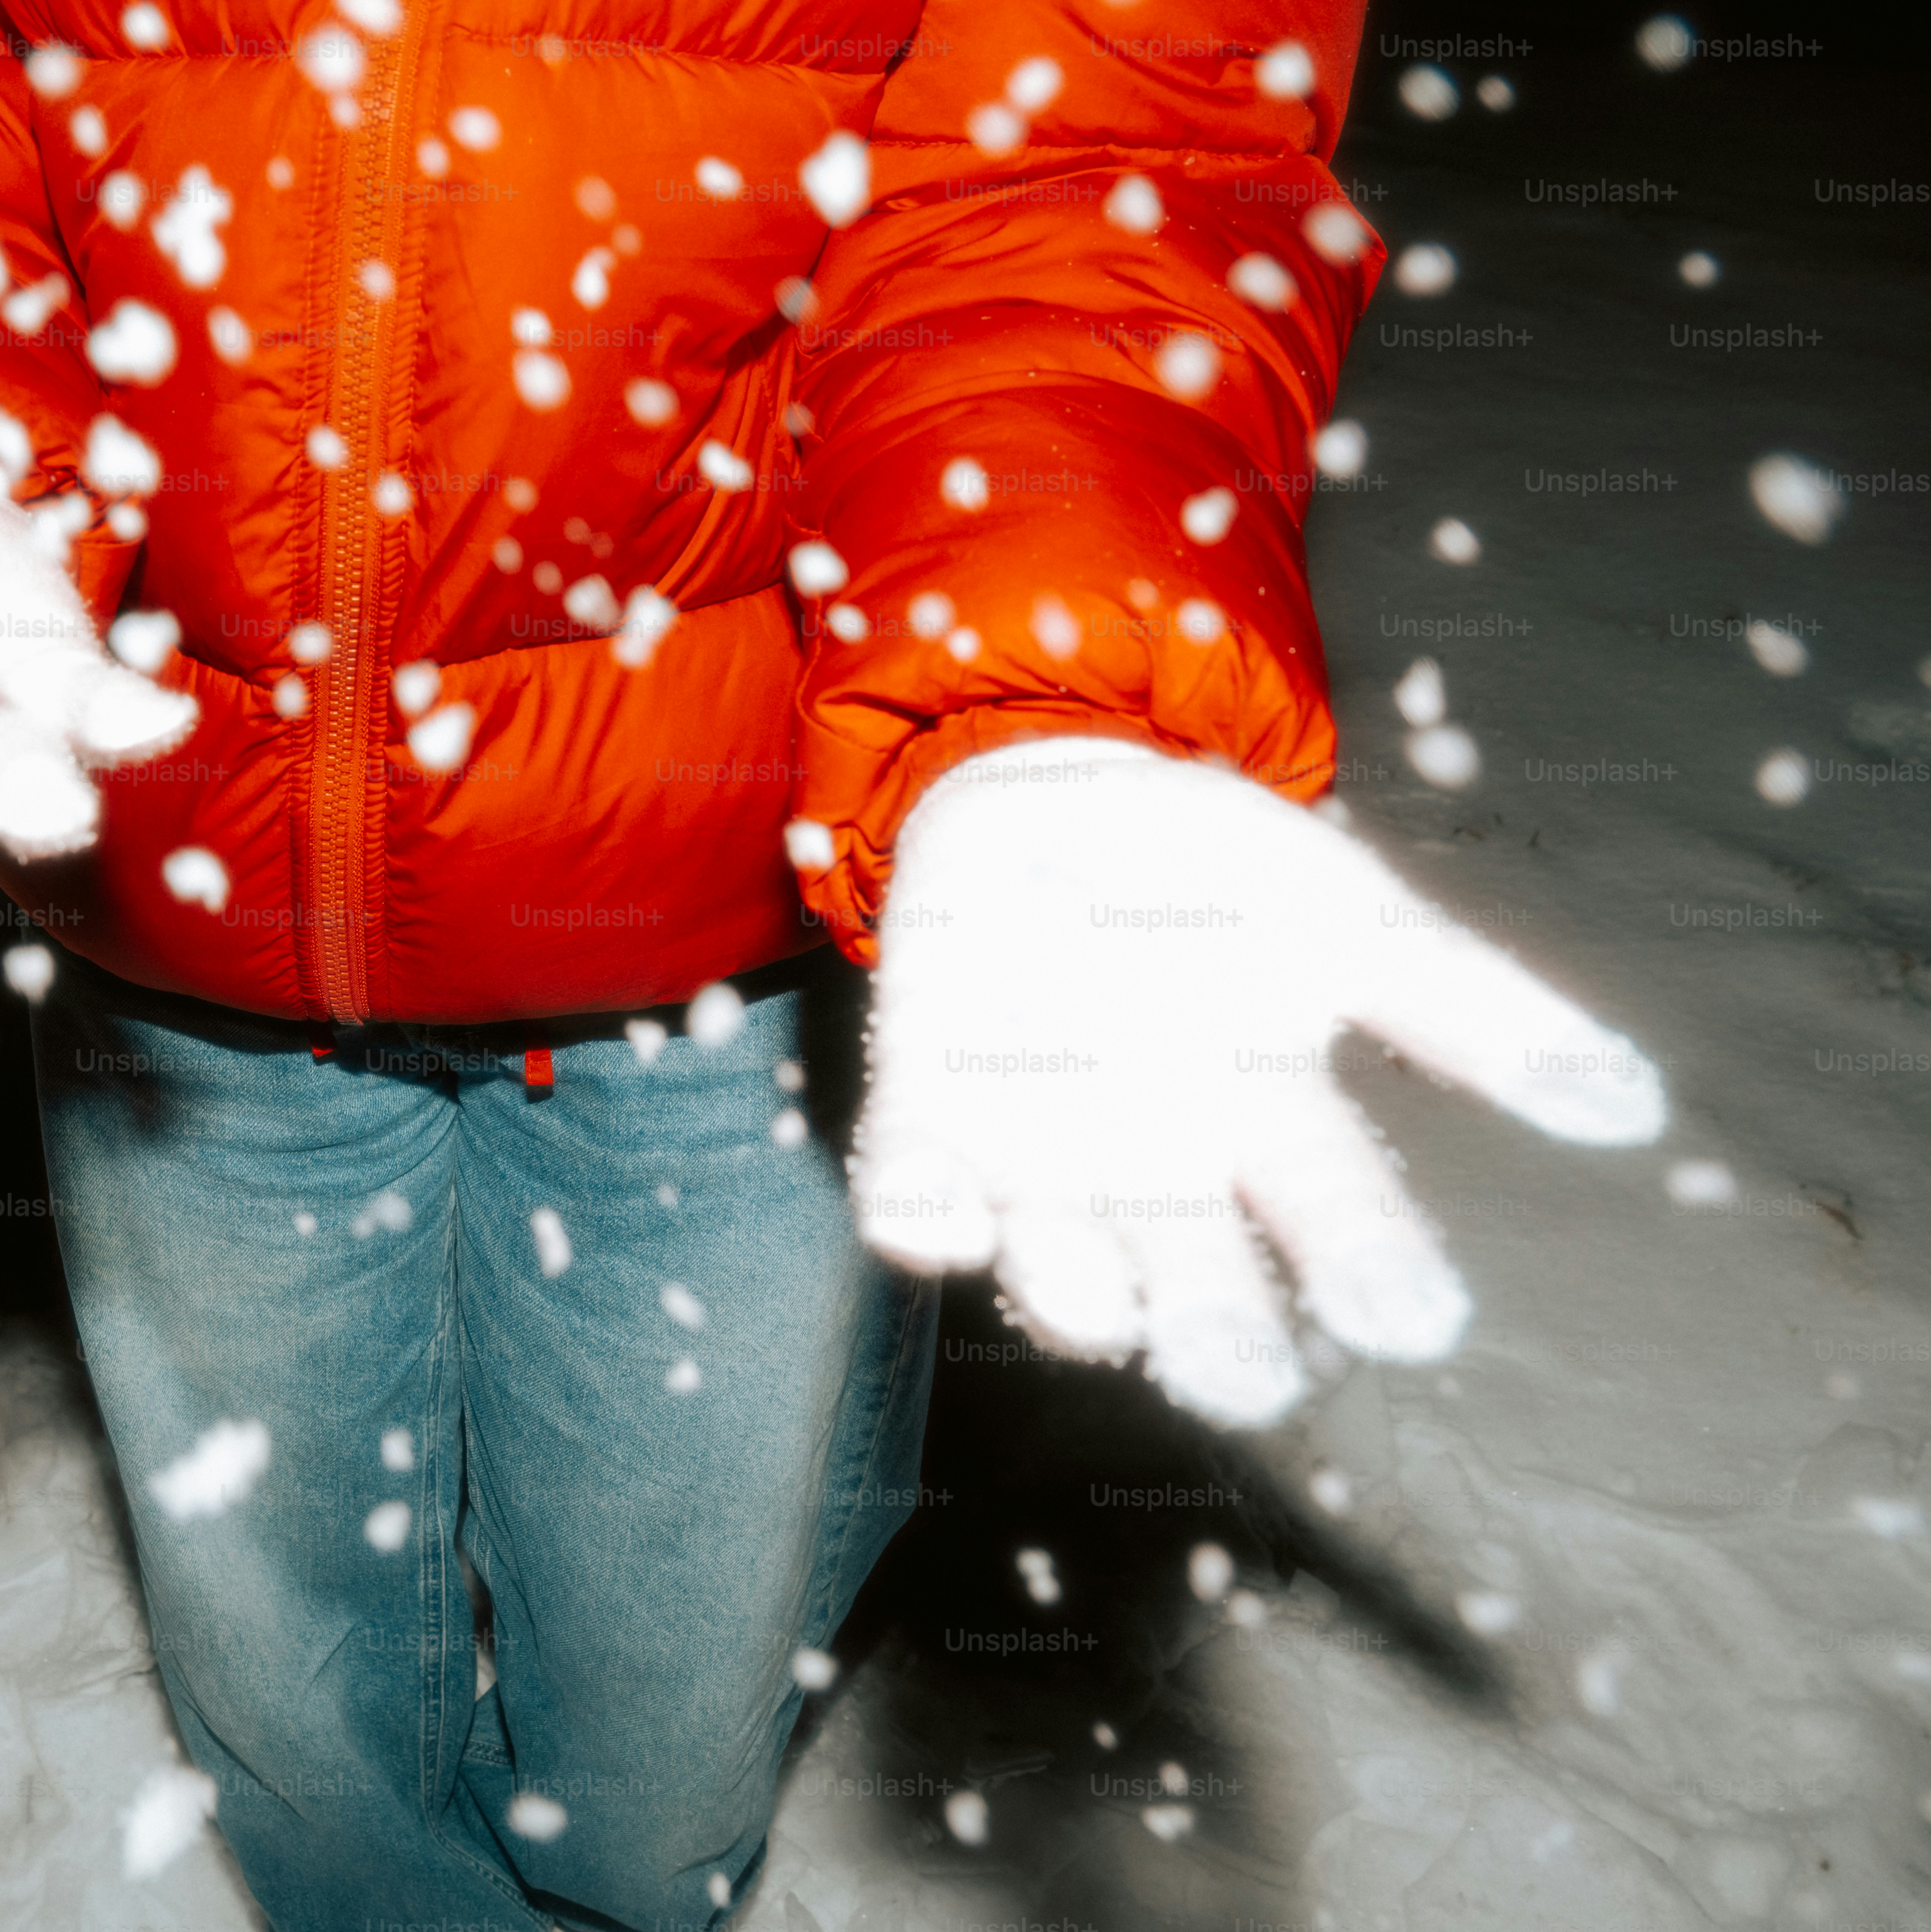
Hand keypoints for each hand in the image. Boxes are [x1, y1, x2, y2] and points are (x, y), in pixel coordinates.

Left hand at [846, 738, 1665, 1426]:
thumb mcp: (1348, 918)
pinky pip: (911, 1182)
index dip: (1370, 1272)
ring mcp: (1035, 1151)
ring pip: (1056, 1261)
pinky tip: (931, 1218)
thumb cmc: (1215, 878)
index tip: (1418, 1319)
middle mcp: (1156, 1172)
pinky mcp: (925, 1106)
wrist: (1050, 798)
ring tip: (1103, 1305)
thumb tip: (1632, 1105)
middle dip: (1218, 1338)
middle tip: (1245, 1376)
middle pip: (1197, 1282)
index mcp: (1266, 1126)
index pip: (1335, 1221)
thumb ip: (1471, 1009)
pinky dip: (917, 1207)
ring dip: (1071, 1289)